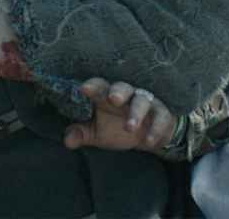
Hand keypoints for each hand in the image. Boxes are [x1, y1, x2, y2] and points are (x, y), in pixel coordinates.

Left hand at [63, 78, 178, 151]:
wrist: (146, 135)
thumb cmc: (116, 129)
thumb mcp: (97, 133)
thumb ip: (81, 133)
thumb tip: (67, 141)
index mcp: (107, 97)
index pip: (99, 86)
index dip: (93, 86)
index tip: (84, 89)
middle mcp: (126, 96)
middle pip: (123, 87)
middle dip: (118, 92)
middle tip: (113, 100)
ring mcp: (145, 103)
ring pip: (142, 101)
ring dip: (137, 113)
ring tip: (129, 127)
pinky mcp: (161, 113)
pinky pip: (161, 117)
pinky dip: (156, 128)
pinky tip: (148, 142)